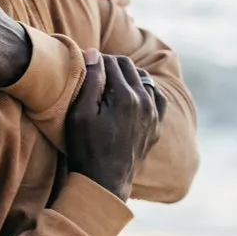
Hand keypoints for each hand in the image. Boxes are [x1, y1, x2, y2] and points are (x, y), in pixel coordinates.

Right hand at [63, 50, 161, 200]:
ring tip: (110, 82)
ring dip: (127, 75)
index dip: (95, 60)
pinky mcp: (156, 126)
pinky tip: (133, 93)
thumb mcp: (79, 114)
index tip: (84, 64)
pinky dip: (145, 89)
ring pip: (144, 79)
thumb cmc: (86, 148)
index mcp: (125, 96)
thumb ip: (90, 81)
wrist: (105, 181)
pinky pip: (157, 97)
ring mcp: (154, 114)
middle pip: (128, 67)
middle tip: (94, 71)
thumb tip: (94, 53)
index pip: (110, 62)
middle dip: (110, 64)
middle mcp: (144, 101)